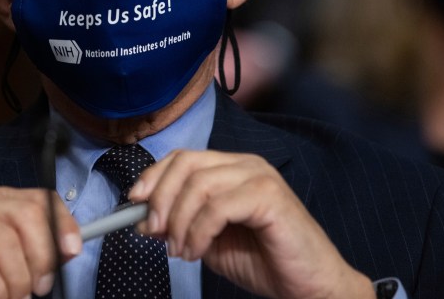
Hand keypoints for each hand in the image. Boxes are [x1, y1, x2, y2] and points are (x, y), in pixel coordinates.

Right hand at [0, 187, 80, 298]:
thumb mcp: (7, 263)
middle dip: (42, 257)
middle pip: (29, 216)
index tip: (72, 252)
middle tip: (39, 288)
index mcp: (1, 201)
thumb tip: (70, 249)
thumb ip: (36, 253)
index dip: (62, 224)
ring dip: (17, 281)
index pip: (43, 199)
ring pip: (6, 243)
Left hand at [128, 150, 374, 298]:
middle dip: (161, 198)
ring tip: (180, 251)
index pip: (183, 158)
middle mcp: (245, 164)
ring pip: (199, 185)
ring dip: (179, 222)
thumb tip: (143, 219)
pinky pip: (218, 207)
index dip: (154, 177)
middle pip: (186, 164)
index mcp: (232, 168)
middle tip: (153, 232)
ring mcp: (259, 176)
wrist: (310, 287)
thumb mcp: (209, 242)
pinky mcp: (269, 196)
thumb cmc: (265, 262)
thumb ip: (180, 225)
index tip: (134, 204)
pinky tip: (197, 252)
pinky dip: (198, 231)